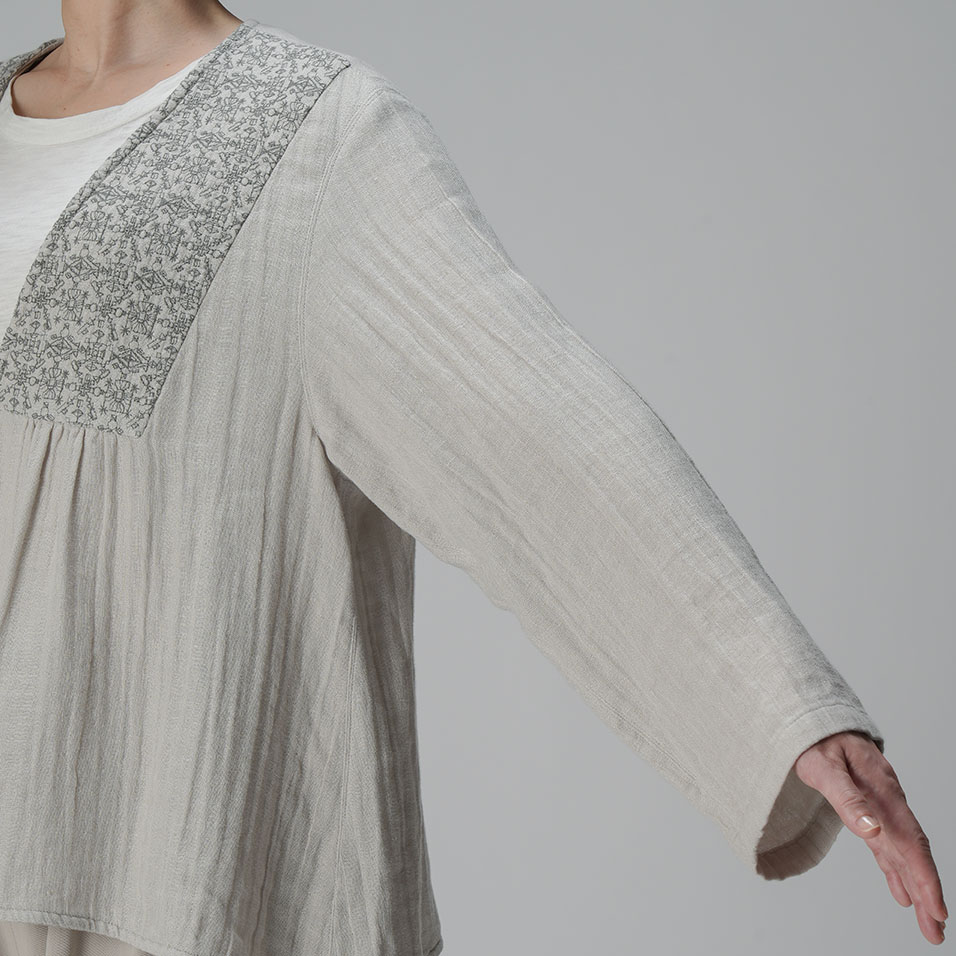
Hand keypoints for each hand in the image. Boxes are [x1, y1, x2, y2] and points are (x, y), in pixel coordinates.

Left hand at [794, 730, 947, 944]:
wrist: (816, 719)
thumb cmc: (817, 740)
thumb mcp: (823, 766)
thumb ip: (847, 797)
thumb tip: (872, 831)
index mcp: (882, 790)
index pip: (910, 840)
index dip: (924, 876)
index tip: (936, 908)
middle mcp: (887, 801)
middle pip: (912, 852)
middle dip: (927, 892)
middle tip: (936, 933)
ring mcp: (881, 806)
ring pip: (902, 852)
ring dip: (915, 887)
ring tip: (929, 924)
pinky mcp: (870, 809)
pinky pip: (887, 844)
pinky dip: (895, 869)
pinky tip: (903, 893)